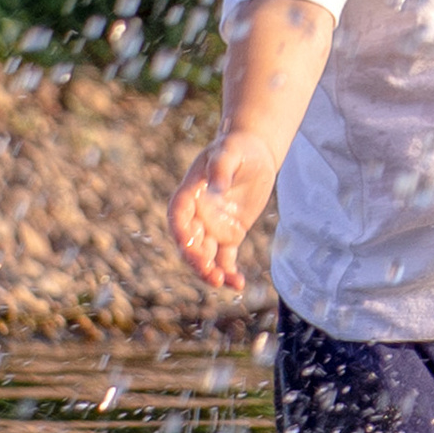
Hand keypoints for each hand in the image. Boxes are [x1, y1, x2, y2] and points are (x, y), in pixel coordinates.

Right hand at [169, 130, 278, 296]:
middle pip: (189, 245)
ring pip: (206, 257)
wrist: (255, 154)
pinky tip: (238, 284)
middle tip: (211, 273)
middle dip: (196, 261)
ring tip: (224, 282)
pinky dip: (229, 272)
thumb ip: (222, 167)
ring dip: (211, 272)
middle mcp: (196, 217)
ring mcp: (212, 229)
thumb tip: (218, 186)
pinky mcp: (229, 236)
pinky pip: (226, 258)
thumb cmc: (237, 149)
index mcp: (188, 196)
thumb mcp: (229, 151)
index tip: (188, 246)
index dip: (181, 234)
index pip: (178, 219)